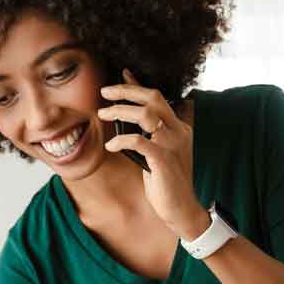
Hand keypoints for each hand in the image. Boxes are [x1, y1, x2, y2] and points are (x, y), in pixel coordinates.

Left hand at [98, 68, 207, 238]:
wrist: (181, 208)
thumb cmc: (166, 182)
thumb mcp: (157, 152)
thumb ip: (148, 132)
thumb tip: (131, 114)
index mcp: (179, 127)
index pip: (158, 97)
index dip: (138, 85)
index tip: (121, 75)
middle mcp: (179, 131)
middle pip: (153, 98)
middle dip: (126, 91)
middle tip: (104, 93)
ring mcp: (172, 145)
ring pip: (146, 115)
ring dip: (121, 111)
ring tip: (103, 115)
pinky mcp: (163, 160)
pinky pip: (140, 141)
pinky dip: (123, 139)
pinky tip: (111, 145)